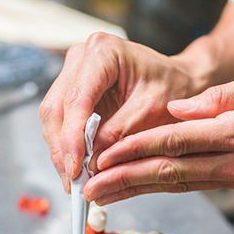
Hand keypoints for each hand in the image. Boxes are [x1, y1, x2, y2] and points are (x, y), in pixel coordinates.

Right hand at [39, 32, 201, 191]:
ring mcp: (74, 72)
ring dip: (61, 151)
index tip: (76, 168)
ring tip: (74, 182)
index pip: (78, 98)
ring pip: (54, 117)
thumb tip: (92, 161)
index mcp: (104, 51)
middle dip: (63, 149)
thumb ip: (121, 133)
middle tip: (73, 182)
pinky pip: (61, 122)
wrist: (179, 80)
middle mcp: (82, 57)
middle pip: (57, 108)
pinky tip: (77, 169)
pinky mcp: (73, 90)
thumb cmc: (172, 88)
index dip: (72, 137)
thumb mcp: (152, 112)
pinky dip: (67, 147)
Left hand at [85, 66, 233, 203]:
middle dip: (126, 180)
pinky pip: (196, 184)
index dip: (136, 149)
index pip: (178, 140)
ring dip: (139, 189)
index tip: (103, 154)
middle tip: (88, 188)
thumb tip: (178, 110)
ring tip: (103, 194)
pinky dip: (165, 187)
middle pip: (172, 173)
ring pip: (180, 184)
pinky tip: (140, 187)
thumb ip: (222, 97)